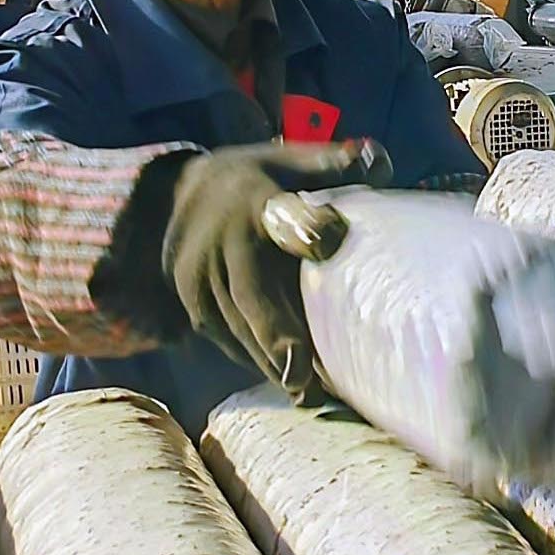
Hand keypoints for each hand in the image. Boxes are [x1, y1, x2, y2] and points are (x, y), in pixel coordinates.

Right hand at [157, 139, 388, 390]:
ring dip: (271, 362)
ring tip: (309, 393)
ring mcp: (200, 277)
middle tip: (305, 371)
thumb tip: (380, 161)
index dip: (305, 228)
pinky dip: (255, 361)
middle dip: (277, 333)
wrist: (174, 196)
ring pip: (237, 326)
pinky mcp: (192, 304)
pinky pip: (225, 337)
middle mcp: (223, 242)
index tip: (329, 239)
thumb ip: (332, 164)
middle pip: (250, 292)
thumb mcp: (287, 161)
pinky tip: (288, 383)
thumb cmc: (254, 181)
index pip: (283, 214)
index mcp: (257, 200)